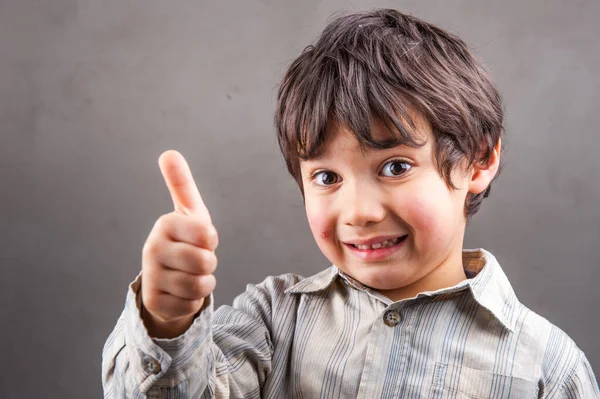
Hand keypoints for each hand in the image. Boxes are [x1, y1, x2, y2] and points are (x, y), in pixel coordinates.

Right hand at [140, 150, 218, 338]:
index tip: (199, 239)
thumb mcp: (188, 212)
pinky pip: (192, 305)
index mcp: (165, 225)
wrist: (166, 279)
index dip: (210, 240)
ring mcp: (151, 277)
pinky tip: (181, 292)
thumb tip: (169, 152)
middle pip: (205, 262)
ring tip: (190, 275)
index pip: (207, 235)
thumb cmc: (184, 240)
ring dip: (203, 283)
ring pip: (200, 285)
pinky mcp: (154, 302)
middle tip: (196, 259)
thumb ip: (181, 184)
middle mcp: (152, 249)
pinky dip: (194, 301)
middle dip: (208, 263)